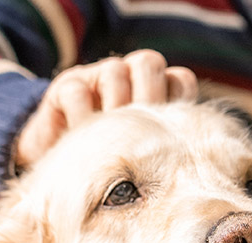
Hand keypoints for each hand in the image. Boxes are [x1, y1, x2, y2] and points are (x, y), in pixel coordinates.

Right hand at [14, 50, 197, 168]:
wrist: (58, 170)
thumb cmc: (109, 170)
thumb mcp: (140, 165)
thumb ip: (164, 154)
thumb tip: (192, 159)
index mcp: (154, 96)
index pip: (179, 80)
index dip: (176, 100)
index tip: (166, 130)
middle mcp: (129, 80)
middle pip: (148, 62)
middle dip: (146, 95)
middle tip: (137, 132)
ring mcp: (97, 79)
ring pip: (114, 71)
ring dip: (111, 107)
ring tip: (105, 139)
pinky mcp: (67, 86)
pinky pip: (77, 90)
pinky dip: (80, 115)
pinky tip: (78, 138)